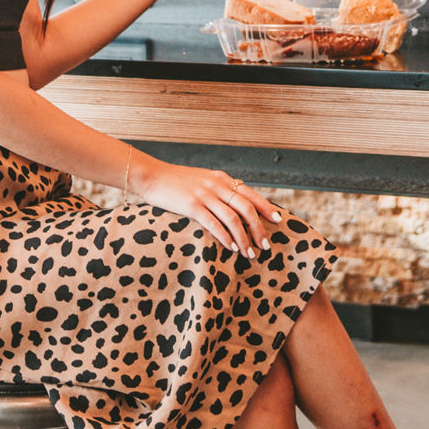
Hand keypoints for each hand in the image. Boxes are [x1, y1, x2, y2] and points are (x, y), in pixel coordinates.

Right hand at [132, 158, 283, 255]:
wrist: (151, 175)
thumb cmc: (175, 182)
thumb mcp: (202, 180)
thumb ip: (218, 189)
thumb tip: (235, 205)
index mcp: (221, 179)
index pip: (250, 194)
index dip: (266, 208)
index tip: (277, 220)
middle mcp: (217, 185)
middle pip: (246, 208)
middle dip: (258, 228)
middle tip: (265, 245)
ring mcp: (204, 195)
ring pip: (233, 218)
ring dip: (243, 238)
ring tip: (249, 253)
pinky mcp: (191, 206)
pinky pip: (214, 223)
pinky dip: (225, 237)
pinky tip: (231, 248)